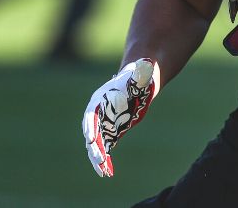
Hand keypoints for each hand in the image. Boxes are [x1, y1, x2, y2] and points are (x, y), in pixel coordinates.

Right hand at [82, 59, 158, 176]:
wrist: (140, 81)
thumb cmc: (139, 75)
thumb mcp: (141, 74)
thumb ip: (141, 73)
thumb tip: (147, 65)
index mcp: (101, 99)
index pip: (91, 115)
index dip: (90, 128)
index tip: (92, 140)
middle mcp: (98, 113)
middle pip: (91, 133)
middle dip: (94, 147)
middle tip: (99, 161)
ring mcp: (103, 123)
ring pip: (97, 144)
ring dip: (98, 158)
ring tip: (103, 173)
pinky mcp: (111, 131)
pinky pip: (105, 148)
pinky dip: (106, 160)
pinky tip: (109, 172)